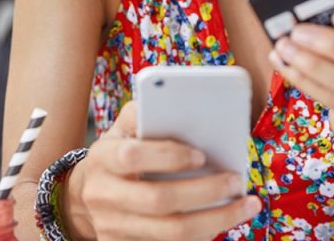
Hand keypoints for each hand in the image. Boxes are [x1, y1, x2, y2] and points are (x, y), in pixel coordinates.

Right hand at [62, 102, 262, 240]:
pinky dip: (202, 237)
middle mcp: (102, 195)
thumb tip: (184, 106)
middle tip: (235, 181)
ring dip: (215, 221)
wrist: (87, 195)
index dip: (168, 155)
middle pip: (158, 201)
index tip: (201, 154)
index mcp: (102, 157)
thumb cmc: (118, 152)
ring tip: (246, 205)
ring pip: (170, 233)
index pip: (131, 156)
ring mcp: (112, 228)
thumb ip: (146, 114)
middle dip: (204, 192)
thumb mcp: (123, 128)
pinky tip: (224, 222)